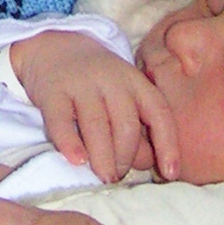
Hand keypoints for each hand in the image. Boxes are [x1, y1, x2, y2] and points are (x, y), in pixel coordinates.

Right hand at [9, 30, 178, 180]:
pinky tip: (77, 160)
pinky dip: (70, 142)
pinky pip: (61, 120)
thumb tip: (149, 163)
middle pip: (126, 124)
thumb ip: (138, 129)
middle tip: (117, 176)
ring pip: (97, 125)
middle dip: (126, 157)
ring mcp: (81, 84)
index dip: (168, 145)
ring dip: (103, 157)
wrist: (55, 48)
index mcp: (136, 83)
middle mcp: (112, 80)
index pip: (159, 113)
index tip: (170, 173)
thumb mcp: (124, 98)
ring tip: (104, 176)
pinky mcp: (53, 91)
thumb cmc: (98, 85)